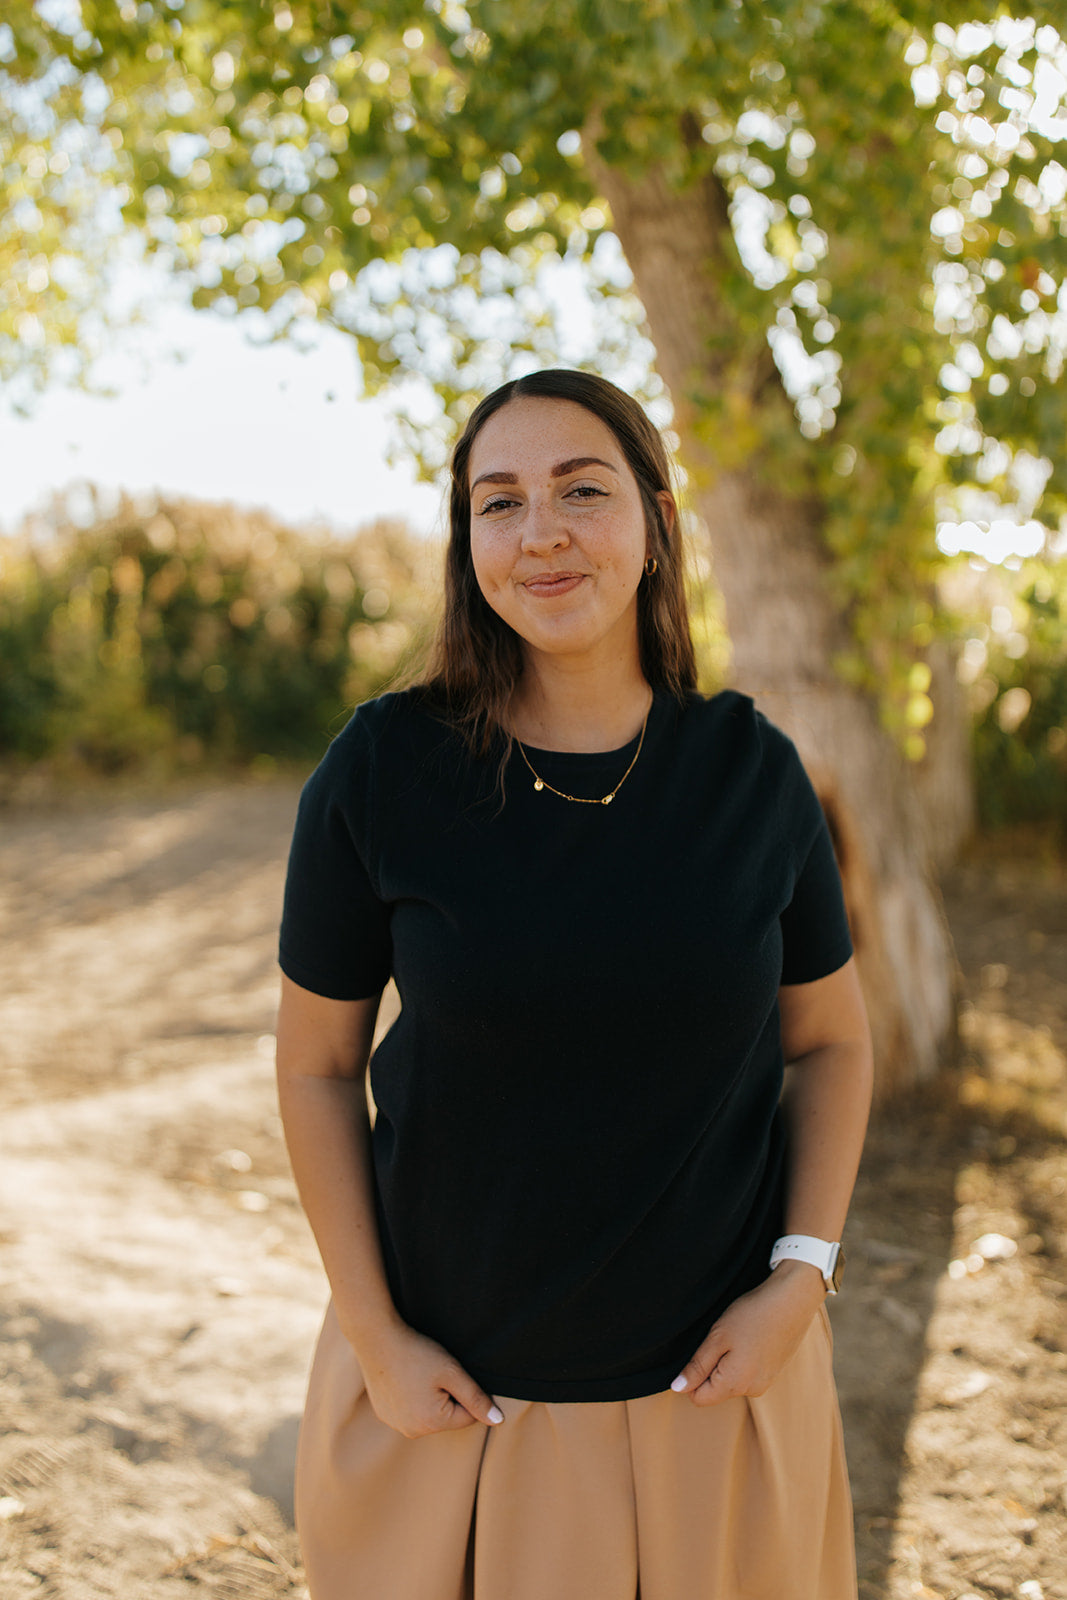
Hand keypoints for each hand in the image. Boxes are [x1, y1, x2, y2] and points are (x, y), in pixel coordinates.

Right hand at [349, 1318, 503, 1438]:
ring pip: (428, 1415)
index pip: (467, 1417)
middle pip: (447, 1418)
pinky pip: (409, 1410)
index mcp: (432, 1423)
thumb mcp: (452, 1372)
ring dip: (430, 1398)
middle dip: (448, 1397)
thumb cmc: (417, 1353)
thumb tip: (497, 1421)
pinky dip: (411, 1397)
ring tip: (418, 1373)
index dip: (465, 1392)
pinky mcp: (384, 1414)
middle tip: (434, 1372)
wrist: (377, 1339)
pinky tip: (405, 1378)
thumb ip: (477, 1398)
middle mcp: (412, 1431)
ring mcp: (395, 1424)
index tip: (451, 1374)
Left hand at [670, 1260, 825, 1407]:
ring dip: (727, 1363)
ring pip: (731, 1381)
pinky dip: (743, 1360)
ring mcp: (765, 1383)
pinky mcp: (773, 1373)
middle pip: (715, 1390)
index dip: (691, 1377)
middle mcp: (751, 1390)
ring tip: (737, 1336)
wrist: (792, 1301)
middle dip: (710, 1368)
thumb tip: (677, 1388)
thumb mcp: (717, 1337)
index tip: (700, 1351)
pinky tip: (750, 1337)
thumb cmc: (752, 1315)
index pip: (699, 1398)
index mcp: (734, 1384)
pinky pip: (747, 1374)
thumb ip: (697, 1366)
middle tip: (720, 1338)